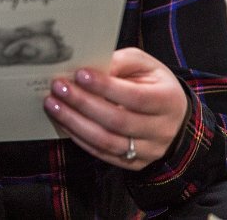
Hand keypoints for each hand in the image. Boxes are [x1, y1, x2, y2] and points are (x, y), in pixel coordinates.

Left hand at [43, 47, 187, 169]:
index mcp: (167, 100)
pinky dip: (79, 138)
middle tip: (59, 88)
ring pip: (106, 142)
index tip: (79, 74)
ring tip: (53, 105)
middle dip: (83, 104)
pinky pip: (102, 154)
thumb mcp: (145, 65)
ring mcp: (148, 150)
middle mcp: (161, 129)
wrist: (173, 117)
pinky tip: (63, 121)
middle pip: (117, 121)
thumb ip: (121, 62)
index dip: (106, 86)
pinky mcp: (133, 164)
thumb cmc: (154, 84)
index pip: (135, 96)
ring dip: (75, 123)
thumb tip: (91, 67)